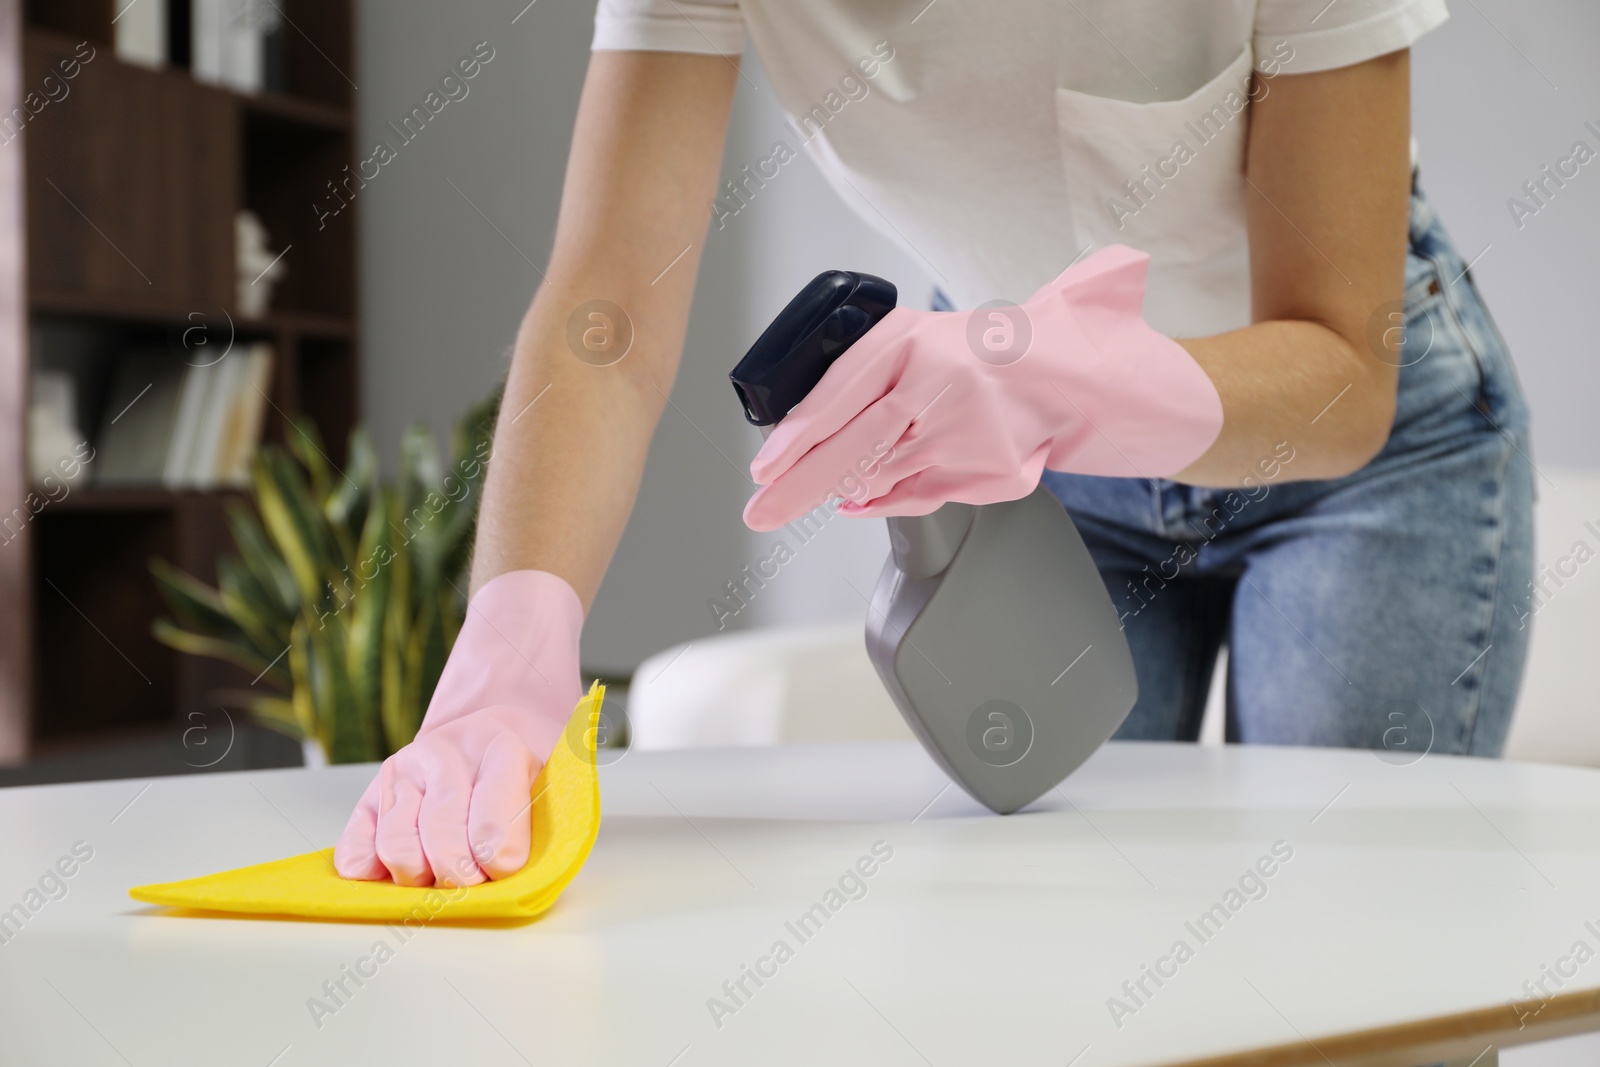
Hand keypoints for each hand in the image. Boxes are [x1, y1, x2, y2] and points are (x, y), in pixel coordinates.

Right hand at [334, 570, 584, 886]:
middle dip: (459, 875)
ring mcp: (402, 772)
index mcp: (501, 747)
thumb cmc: (531, 765)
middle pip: (440, 835)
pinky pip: (356, 851)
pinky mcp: (371, 795)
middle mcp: (444, 754)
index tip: (502, 870)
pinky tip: (400, 873)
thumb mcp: (559, 777)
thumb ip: (546, 821)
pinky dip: (374, 874)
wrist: (496, 724)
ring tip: (442, 875)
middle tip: (473, 882)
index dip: (498, 858)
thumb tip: (511, 874)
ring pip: (396, 845)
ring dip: (419, 876)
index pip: (492, 818)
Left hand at [742, 246, 1222, 530]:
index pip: (841, 390)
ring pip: (879, 474)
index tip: (763, 462)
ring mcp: (964, 434)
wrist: (1088, 376)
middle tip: (757, 510)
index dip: (796, 433)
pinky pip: (916, 494)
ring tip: (787, 507)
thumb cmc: (1007, 347)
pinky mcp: (985, 473)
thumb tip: (813, 411)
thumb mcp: (930, 331)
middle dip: (795, 485)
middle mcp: (940, 386)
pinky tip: (852, 502)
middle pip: (851, 445)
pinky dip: (878, 500)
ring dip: (829, 495)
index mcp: (922, 340)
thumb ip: (882, 360)